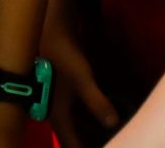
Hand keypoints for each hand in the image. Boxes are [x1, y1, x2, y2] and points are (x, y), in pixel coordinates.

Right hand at [42, 0, 119, 147]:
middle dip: (91, 142)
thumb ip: (97, 102)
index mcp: (56, 115)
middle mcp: (55, 113)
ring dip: (93, 131)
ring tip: (114, 133)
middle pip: (75, 138)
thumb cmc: (62, 54)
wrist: (49, 28)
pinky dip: (92, 118)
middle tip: (115, 142)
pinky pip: (80, 114)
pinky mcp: (65, 94)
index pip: (71, 145)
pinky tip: (107, 116)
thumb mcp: (81, 78)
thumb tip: (114, 124)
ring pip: (78, 126)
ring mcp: (60, 104)